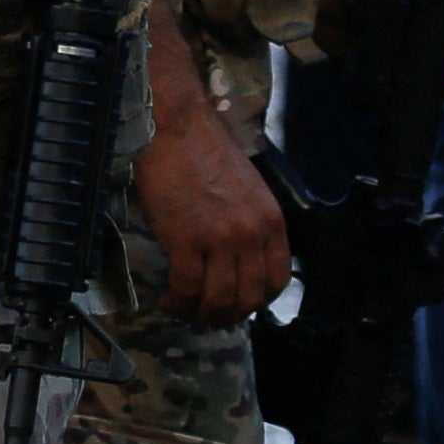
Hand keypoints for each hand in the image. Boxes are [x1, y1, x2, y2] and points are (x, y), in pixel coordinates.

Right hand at [133, 112, 288, 322]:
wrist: (177, 127)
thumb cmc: (206, 153)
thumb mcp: (247, 192)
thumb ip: (249, 225)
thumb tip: (235, 261)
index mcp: (271, 221)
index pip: (277, 280)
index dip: (257, 301)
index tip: (238, 304)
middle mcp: (252, 234)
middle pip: (248, 298)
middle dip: (226, 316)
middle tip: (206, 315)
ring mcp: (220, 239)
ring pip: (219, 300)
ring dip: (199, 314)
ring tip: (183, 309)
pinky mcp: (186, 240)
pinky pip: (187, 289)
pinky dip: (176, 302)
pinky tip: (166, 299)